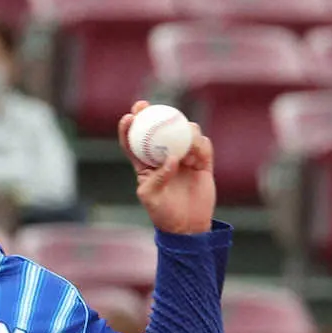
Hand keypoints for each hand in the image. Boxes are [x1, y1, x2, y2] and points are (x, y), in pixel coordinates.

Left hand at [118, 100, 215, 234]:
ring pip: (183, 132)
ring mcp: (184, 157)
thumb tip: (171, 158)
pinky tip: (197, 153)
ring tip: (184, 141)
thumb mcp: (152, 198)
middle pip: (158, 129)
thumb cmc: (163, 214)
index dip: (129, 127)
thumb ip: (158, 177)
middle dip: (151, 113)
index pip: (134, 142)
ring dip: (182, 130)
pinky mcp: (202, 162)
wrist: (188, 226)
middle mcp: (164, 157)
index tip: (128, 116)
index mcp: (146, 165)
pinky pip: (203, 146)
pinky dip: (200, 144)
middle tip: (147, 106)